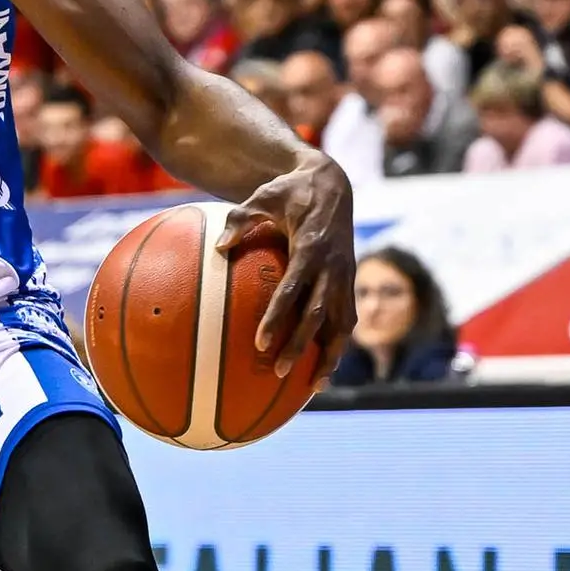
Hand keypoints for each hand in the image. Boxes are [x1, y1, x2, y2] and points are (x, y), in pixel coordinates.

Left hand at [224, 156, 354, 378]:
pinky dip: (339, 343)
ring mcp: (345, 275)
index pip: (292, 290)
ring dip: (330, 355)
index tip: (260, 343)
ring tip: (314, 386)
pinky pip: (347, 318)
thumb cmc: (290, 191)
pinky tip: (325, 367)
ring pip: (341, 323)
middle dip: (301, 346)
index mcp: (310, 248)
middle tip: (280, 372)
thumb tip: (218, 248)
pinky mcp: (351, 280)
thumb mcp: (262, 196)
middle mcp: (332, 266)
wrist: (334, 184)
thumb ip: (240, 220)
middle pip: (318, 315)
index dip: (278, 318)